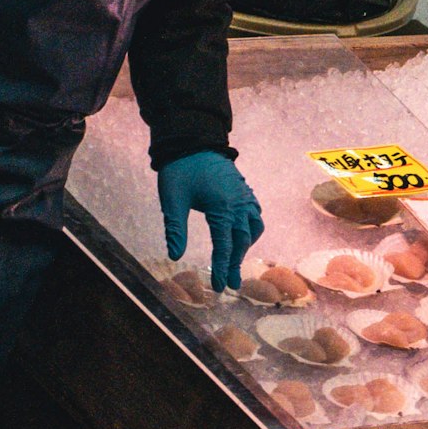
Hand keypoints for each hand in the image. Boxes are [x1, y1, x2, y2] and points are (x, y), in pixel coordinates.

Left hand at [158, 152, 261, 292]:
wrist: (193, 141)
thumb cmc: (181, 171)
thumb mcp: (172, 200)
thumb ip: (175, 229)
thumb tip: (175, 256)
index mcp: (222, 207)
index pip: (224, 245)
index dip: (223, 267)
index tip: (221, 286)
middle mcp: (238, 203)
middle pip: (242, 239)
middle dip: (236, 263)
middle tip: (230, 284)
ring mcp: (243, 195)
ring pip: (254, 226)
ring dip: (246, 245)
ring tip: (235, 260)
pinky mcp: (243, 190)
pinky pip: (255, 213)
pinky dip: (251, 228)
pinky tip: (242, 233)